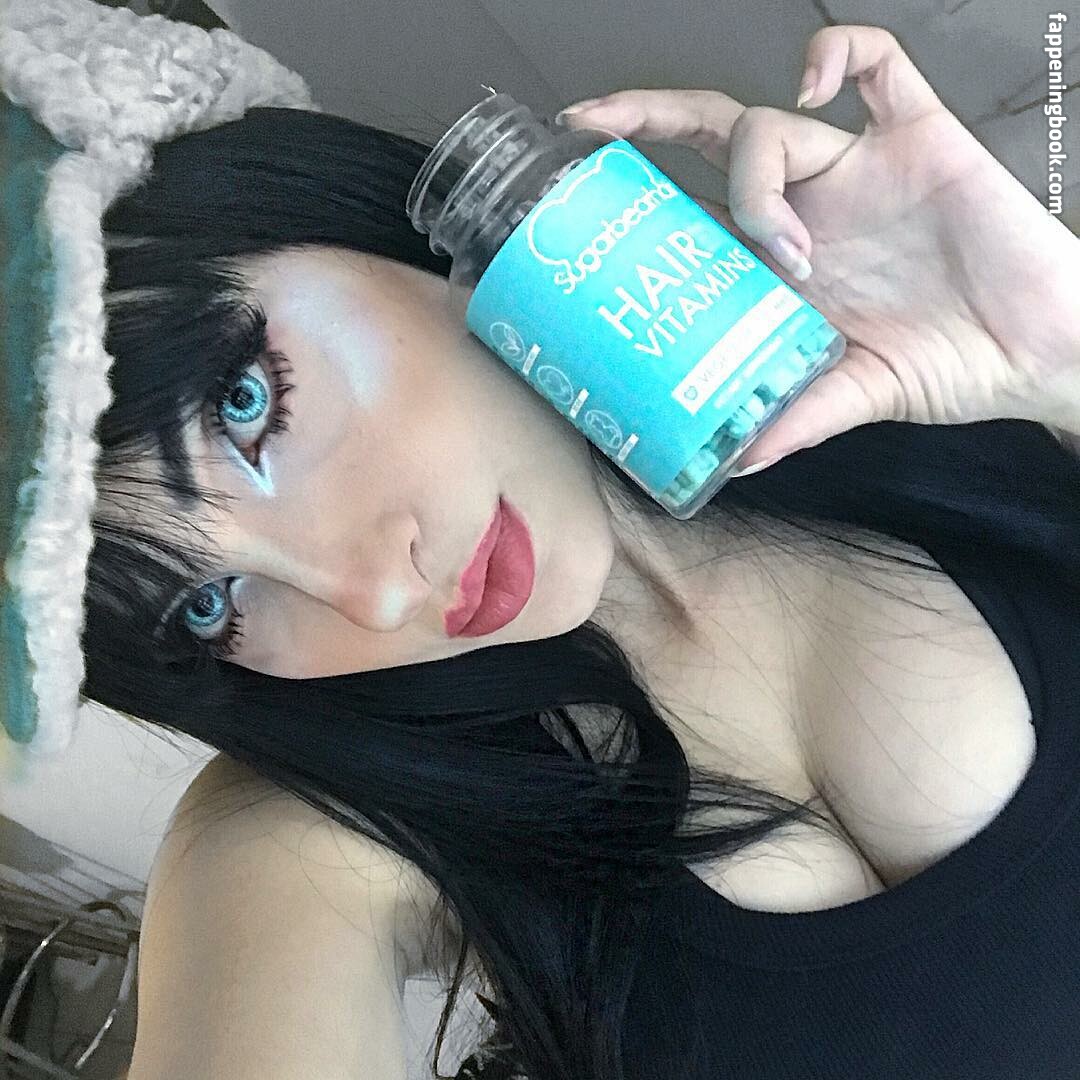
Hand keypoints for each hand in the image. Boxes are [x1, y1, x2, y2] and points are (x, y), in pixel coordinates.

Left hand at [556, 25, 1079, 470]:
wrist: (1039, 351)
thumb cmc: (951, 367)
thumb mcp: (858, 397)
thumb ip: (799, 419)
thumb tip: (738, 462)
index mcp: (784, 266)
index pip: (696, 212)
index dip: (639, 197)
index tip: (577, 202)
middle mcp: (808, 210)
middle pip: (711, 142)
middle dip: (646, 122)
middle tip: (589, 127)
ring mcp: (859, 171)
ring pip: (777, 124)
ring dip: (761, 175)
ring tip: (787, 249)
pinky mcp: (921, 139)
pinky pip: (879, 68)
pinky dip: (842, 55)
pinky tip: (817, 80)